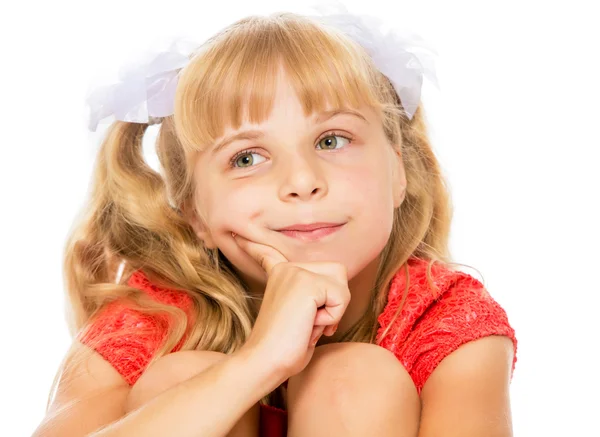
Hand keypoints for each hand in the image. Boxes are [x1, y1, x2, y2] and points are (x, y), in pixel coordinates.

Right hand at [233, 233, 350, 379]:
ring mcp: (296, 272)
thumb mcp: (300, 318)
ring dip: (334, 311)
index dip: (258, 246)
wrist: (265, 362)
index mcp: (279, 276)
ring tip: (309, 324)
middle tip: (312, 322)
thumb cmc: (284, 351)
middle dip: (335, 301)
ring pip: (342, 286)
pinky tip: (309, 325)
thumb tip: (329, 299)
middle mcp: (288, 269)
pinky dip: (333, 318)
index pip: (272, 254)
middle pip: (337, 273)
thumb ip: (312, 302)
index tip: (239, 237)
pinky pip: (341, 298)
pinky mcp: (306, 283)